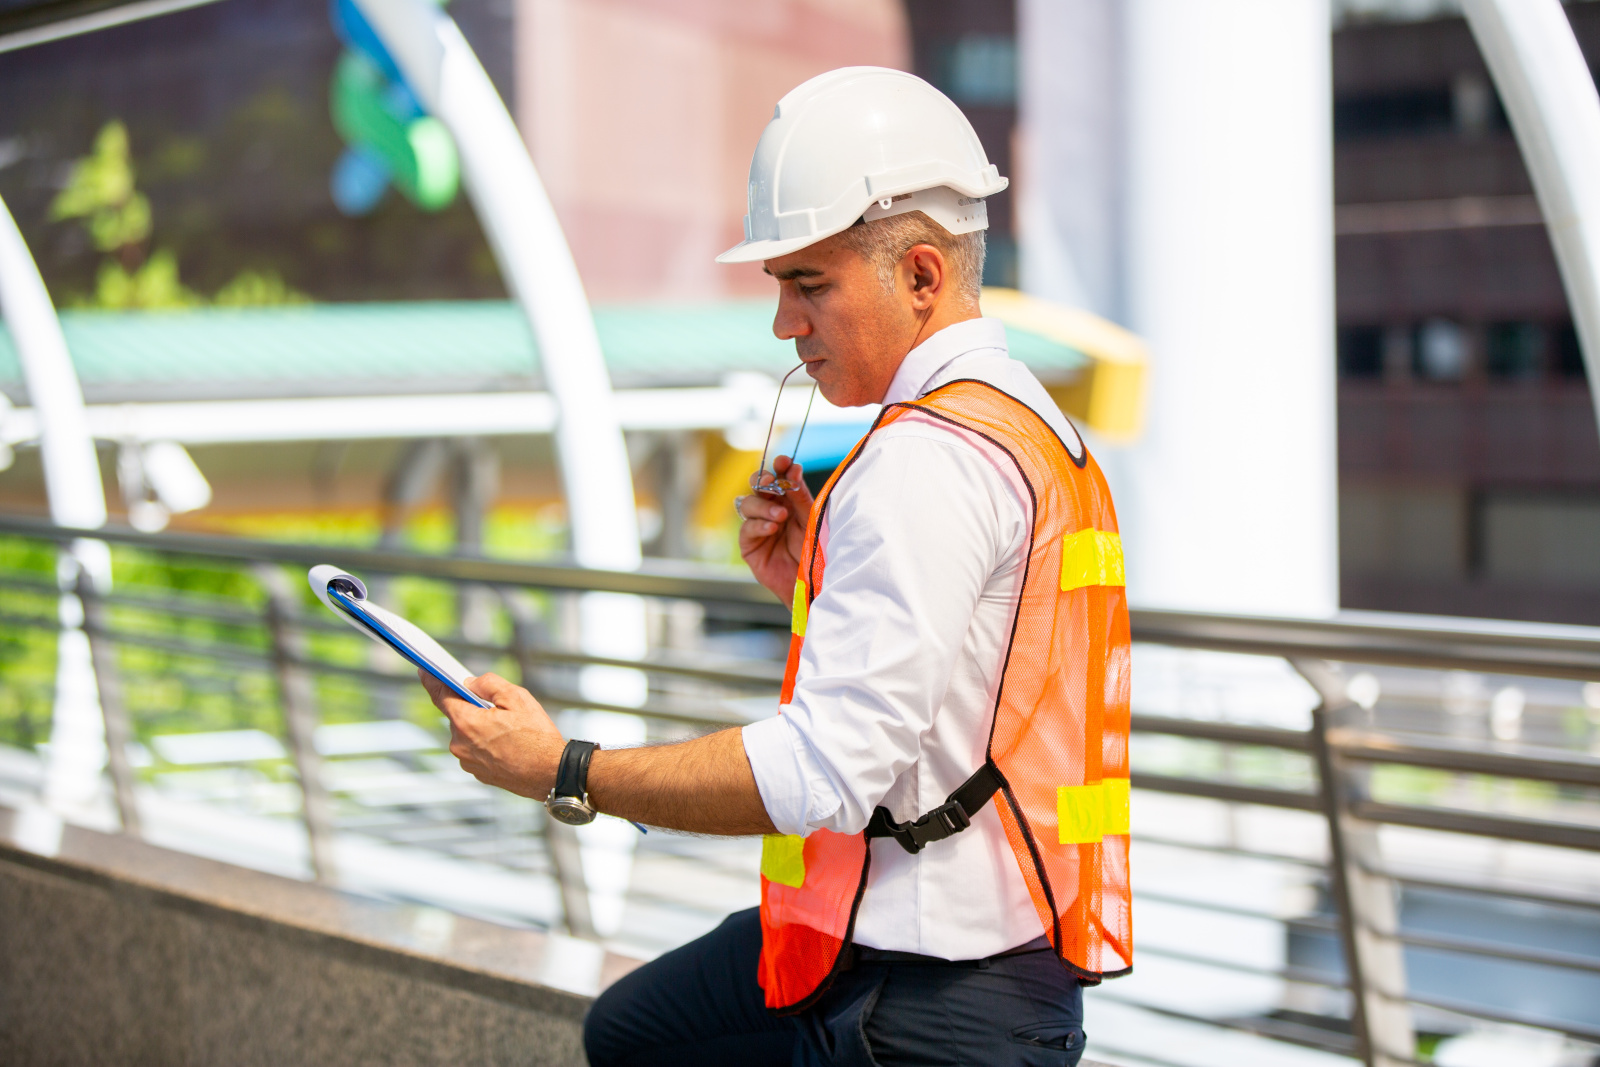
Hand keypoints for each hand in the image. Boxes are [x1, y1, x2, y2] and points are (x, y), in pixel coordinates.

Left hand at [418, 671, 563, 798]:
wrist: (550, 773)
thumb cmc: (536, 736)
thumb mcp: (516, 698)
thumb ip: (488, 684)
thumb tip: (470, 683)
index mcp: (465, 722)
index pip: (440, 696)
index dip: (431, 680)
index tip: (425, 671)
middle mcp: (459, 744)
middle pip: (457, 715)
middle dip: (472, 707)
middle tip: (498, 707)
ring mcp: (467, 761)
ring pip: (467, 733)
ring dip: (480, 727)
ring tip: (509, 730)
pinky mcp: (477, 773)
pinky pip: (475, 750)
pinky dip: (486, 743)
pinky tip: (508, 744)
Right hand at [737, 454, 813, 604]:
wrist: (813, 585)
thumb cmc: (816, 553)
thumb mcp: (811, 520)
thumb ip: (801, 497)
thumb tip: (793, 469)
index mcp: (789, 501)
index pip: (779, 478)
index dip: (779, 467)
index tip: (784, 461)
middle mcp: (771, 511)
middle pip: (757, 486)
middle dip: (762, 480)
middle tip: (771, 482)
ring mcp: (759, 528)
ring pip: (748, 504)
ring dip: (763, 505)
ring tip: (781, 515)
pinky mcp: (750, 546)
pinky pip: (747, 529)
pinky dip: (759, 525)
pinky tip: (772, 528)